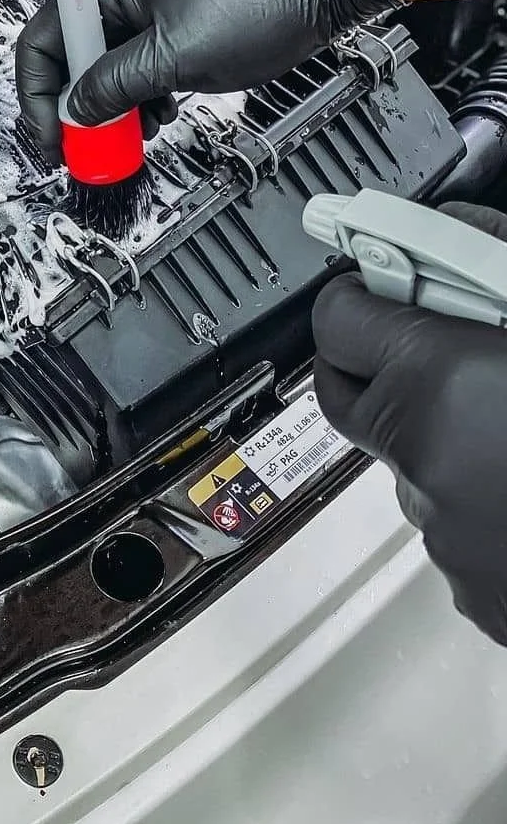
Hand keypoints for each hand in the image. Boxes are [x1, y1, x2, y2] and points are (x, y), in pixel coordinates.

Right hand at [15, 0, 394, 164]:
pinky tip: (161, 112)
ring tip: (135, 132)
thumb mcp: (175, 55)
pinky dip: (143, 96)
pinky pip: (139, 67)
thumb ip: (116, 86)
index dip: (39, 96)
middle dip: (80, 108)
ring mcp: (149, 9)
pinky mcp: (175, 26)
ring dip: (115, 107)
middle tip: (92, 149)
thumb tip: (78, 113)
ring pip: (107, 69)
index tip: (53, 137)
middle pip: (72, 59)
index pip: (41, 41)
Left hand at [314, 202, 506, 645]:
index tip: (383, 284)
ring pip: (410, 465)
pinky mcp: (479, 593)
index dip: (359, 295)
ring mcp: (448, 537)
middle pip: (352, 397)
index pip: (334, 320)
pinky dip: (486, 501)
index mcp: (439, 381)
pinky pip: (458, 526)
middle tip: (436, 344)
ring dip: (448, 437)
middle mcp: (425, 461)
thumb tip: (458, 230)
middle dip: (380, 365)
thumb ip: (498, 254)